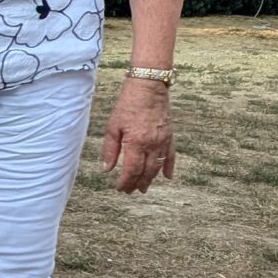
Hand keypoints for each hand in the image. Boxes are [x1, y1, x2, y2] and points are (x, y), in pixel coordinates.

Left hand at [101, 76, 174, 193]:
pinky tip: (167, 177)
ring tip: (144, 188)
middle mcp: (152, 145)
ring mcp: (163, 141)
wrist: (149, 86)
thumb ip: (110, 149)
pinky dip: (169, 167)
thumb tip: (107, 170)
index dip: (126, 182)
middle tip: (130, 191)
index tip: (120, 188)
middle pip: (146, 172)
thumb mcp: (113, 126)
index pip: (132, 170)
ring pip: (158, 167)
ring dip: (150, 179)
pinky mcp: (169, 135)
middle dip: (137, 184)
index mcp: (136, 143)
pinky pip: (171, 155)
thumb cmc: (128, 104)